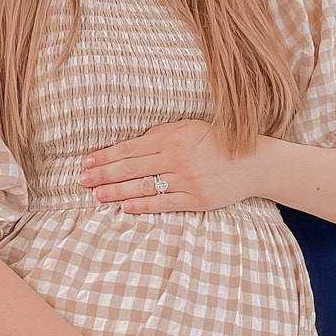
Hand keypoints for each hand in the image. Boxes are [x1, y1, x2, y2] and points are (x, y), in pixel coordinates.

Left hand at [80, 120, 260, 213]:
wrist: (254, 162)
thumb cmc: (218, 142)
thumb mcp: (190, 128)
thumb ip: (161, 134)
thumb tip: (131, 143)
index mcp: (173, 138)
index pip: (131, 148)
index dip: (106, 155)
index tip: (87, 161)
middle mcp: (178, 158)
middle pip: (132, 167)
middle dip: (104, 174)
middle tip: (81, 180)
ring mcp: (187, 180)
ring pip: (144, 186)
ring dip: (117, 191)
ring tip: (96, 194)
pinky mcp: (197, 200)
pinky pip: (164, 203)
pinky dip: (143, 206)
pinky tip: (124, 207)